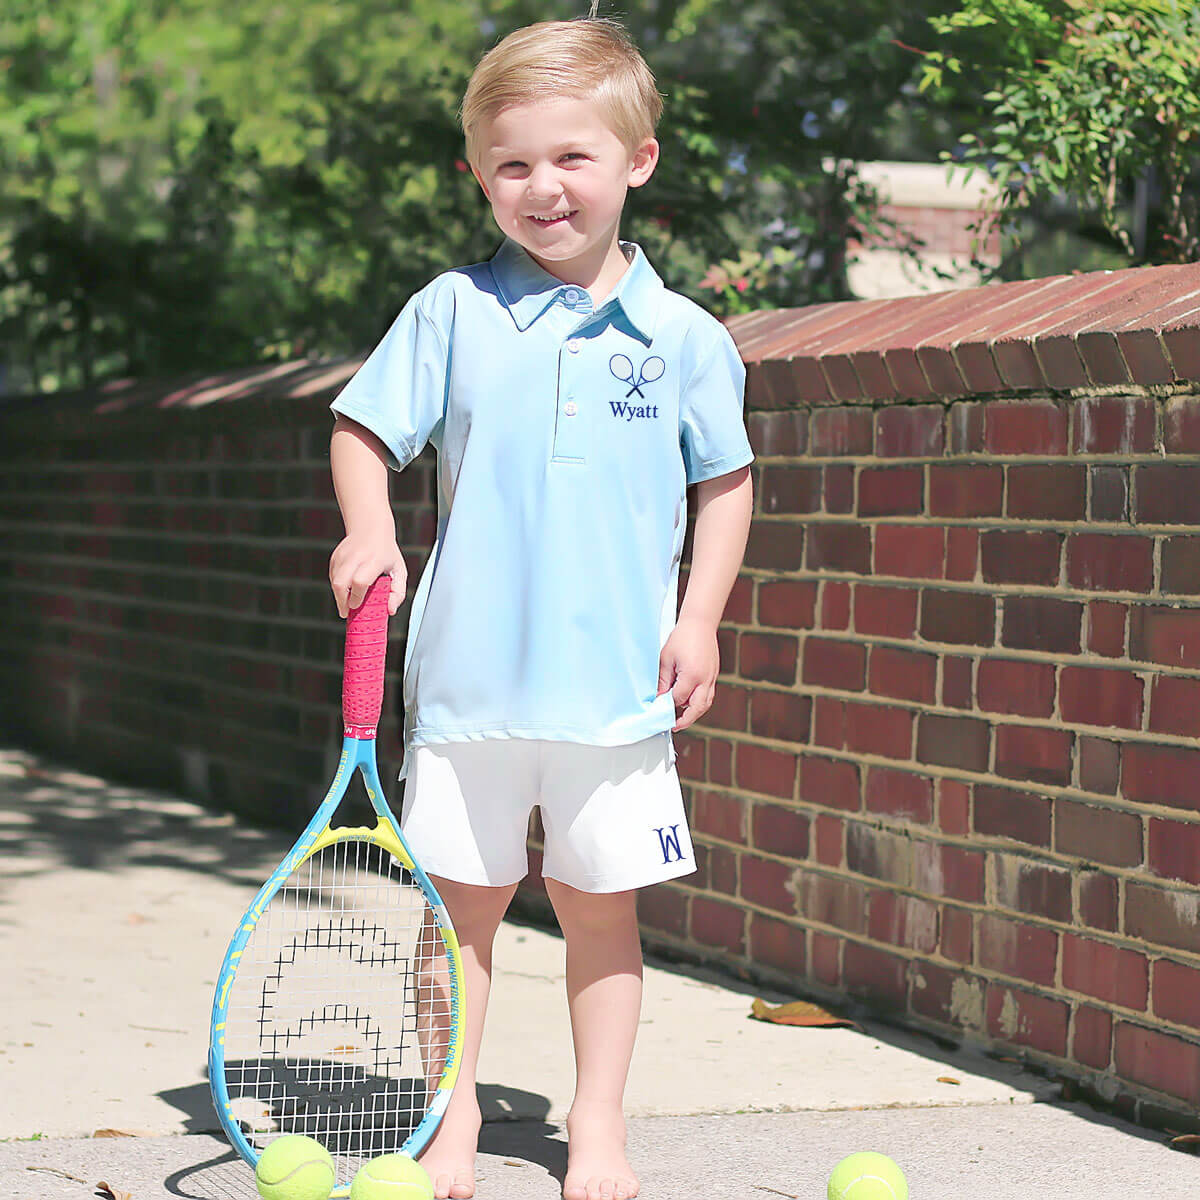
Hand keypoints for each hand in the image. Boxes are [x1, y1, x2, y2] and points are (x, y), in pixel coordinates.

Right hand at [329, 533, 406, 617]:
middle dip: (341, 602)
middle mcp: (356, 557)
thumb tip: (390, 610)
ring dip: (339, 595)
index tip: (357, 606)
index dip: (356, 597)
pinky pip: (332, 577)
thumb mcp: (399, 571)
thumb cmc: (386, 552)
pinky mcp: (335, 557)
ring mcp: (343, 556)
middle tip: (347, 611)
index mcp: (374, 560)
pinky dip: (338, 586)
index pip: (360, 582)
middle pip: (340, 583)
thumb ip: (398, 592)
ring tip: (348, 600)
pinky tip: (347, 587)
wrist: (371, 527)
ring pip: (334, 582)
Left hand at [657, 616, 719, 731]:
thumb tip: (658, 696)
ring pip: (706, 704)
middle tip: (674, 725)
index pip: (678, 699)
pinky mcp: (714, 674)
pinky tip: (689, 703)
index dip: (668, 706)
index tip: (658, 709)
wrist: (700, 623)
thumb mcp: (666, 659)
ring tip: (682, 718)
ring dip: (694, 713)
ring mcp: (712, 677)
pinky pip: (709, 695)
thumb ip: (663, 680)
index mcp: (692, 675)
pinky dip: (699, 702)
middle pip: (696, 708)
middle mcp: (705, 679)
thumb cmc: (682, 637)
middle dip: (685, 720)